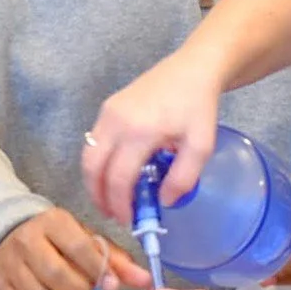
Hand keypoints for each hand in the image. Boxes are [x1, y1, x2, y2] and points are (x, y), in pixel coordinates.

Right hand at [0, 210, 151, 289]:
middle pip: (57, 276)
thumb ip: (116, 261)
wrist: (8, 241)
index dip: (99, 270)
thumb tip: (145, 281)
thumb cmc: (57, 244)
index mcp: (52, 223)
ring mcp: (8, 266)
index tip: (110, 285)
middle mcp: (26, 241)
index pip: (79, 247)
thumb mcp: (86, 241)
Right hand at [82, 52, 228, 224]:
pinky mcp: (107, 107)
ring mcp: (108, 112)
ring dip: (94, 181)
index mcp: (140, 132)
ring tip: (110, 198)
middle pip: (93, 168)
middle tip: (112, 214)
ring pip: (88, 155)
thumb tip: (162, 202)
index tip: (129, 221)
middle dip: (99, 197)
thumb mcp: (202, 145)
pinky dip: (98, 163)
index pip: (119, 178)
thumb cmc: (198, 107)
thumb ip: (183, 177)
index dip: (120, 204)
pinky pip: (93, 141)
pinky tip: (114, 173)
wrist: (192, 69)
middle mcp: (116, 122)